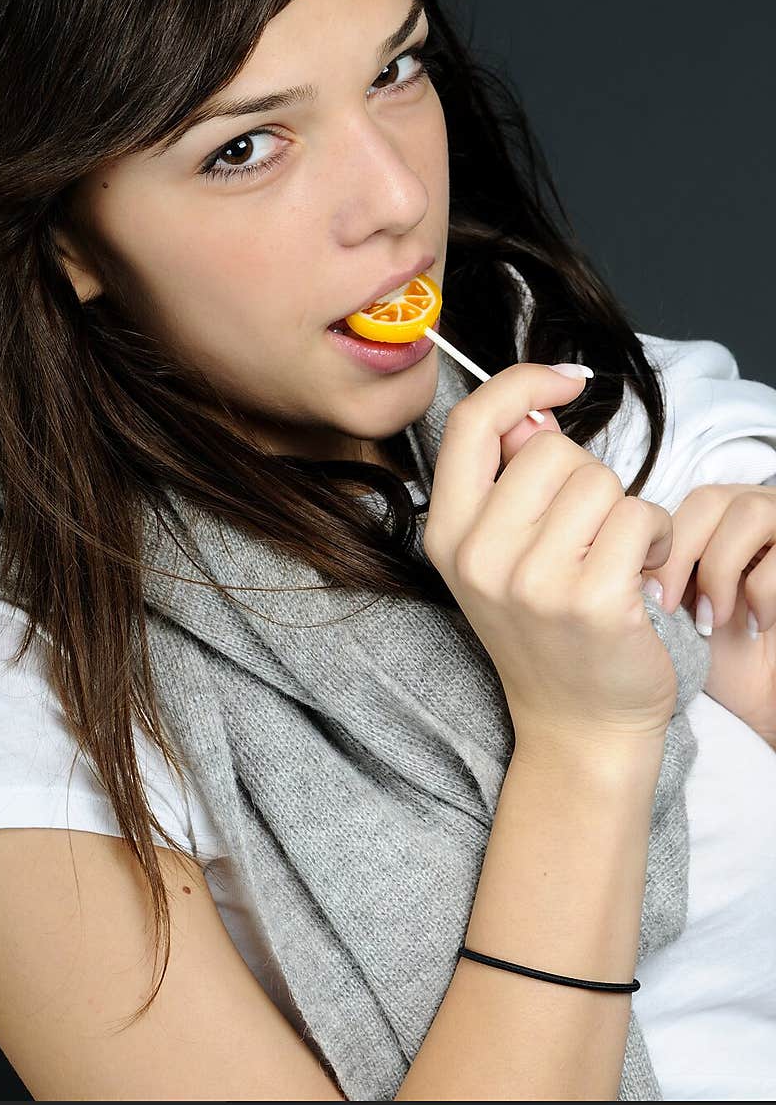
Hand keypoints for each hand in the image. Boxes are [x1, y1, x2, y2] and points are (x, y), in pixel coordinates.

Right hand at [424, 363, 678, 758]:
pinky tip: (644, 576)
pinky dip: (658, 539)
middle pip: (552, 451)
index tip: (567, 381)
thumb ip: (509, 481)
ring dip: (626, 512)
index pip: (472, 424)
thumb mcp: (502, 554)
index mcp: (446, 534)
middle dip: (587, 480)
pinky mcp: (590, 600)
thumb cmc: (547, 628)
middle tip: (586, 535)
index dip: (521, 383)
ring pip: (601, 482)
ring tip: (616, 559)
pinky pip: (640, 517)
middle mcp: (478, 556)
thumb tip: (535, 415)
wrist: (577, 722)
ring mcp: (531, 581)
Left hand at [648, 483, 775, 749]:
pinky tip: (753, 626)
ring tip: (709, 621)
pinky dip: (762, 594)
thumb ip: (637, 564)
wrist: (754, 691)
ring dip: (720, 571)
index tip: (635, 591)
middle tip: (664, 608)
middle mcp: (745, 512)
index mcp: (705, 519)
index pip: (668, 497)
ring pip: (749, 513)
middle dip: (681, 555)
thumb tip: (599, 543)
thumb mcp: (659, 601)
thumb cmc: (706, 652)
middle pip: (708, 499)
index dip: (649, 537)